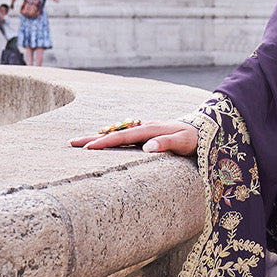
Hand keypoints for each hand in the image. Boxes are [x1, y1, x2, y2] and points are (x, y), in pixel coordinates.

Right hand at [70, 120, 199, 154]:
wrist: (204, 129)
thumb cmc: (194, 138)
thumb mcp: (183, 142)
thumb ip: (166, 144)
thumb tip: (146, 148)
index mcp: (150, 130)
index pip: (122, 137)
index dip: (104, 143)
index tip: (87, 148)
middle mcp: (144, 127)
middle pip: (114, 133)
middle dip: (93, 138)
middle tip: (72, 144)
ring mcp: (145, 130)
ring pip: (118, 134)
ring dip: (100, 138)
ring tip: (81, 143)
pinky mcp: (147, 134)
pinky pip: (125, 136)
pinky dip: (112, 138)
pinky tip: (104, 142)